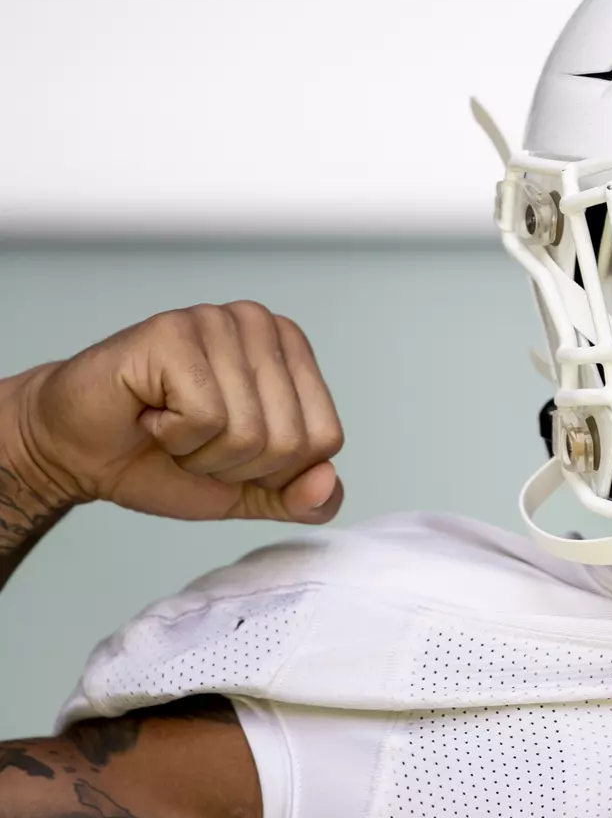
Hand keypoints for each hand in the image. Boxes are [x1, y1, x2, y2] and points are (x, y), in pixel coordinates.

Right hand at [11, 302, 344, 523]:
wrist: (76, 452)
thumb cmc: (160, 458)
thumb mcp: (246, 489)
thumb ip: (299, 495)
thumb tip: (329, 484)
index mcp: (292, 351)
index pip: (324, 439)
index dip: (272, 470)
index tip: (226, 450)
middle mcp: (261, 325)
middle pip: (289, 440)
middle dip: (233, 465)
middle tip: (190, 440)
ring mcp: (217, 322)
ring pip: (249, 432)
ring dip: (199, 453)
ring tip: (168, 425)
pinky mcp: (174, 332)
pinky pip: (205, 417)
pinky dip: (172, 436)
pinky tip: (149, 413)